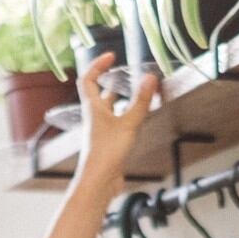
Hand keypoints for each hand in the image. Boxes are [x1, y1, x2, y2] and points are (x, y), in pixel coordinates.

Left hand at [71, 52, 157, 200]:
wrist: (99, 181)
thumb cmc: (107, 153)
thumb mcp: (129, 124)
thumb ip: (141, 101)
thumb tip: (150, 77)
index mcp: (93, 108)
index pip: (88, 79)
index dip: (97, 65)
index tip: (110, 56)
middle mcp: (94, 117)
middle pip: (97, 94)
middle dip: (108, 81)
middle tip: (121, 72)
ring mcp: (100, 131)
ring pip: (107, 109)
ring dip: (118, 98)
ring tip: (131, 90)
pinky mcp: (108, 143)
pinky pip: (115, 123)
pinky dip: (124, 116)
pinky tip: (134, 118)